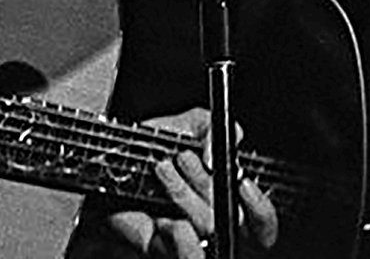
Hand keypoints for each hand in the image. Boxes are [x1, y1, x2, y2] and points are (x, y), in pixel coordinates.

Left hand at [105, 107, 280, 257]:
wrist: (107, 166)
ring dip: (184, 195)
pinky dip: (179, 236)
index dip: (260, 208)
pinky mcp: (163, 251)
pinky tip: (167, 218)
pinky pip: (184, 254)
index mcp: (225, 199)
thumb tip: (228, 139)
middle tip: (184, 157)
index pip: (262, 223)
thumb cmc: (146, 149)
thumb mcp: (181, 126)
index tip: (242, 182)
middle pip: (231, 220)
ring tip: (161, 170)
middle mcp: (211, 224)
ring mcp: (188, 242)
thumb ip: (209, 125)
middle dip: (205, 183)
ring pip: (206, 229)